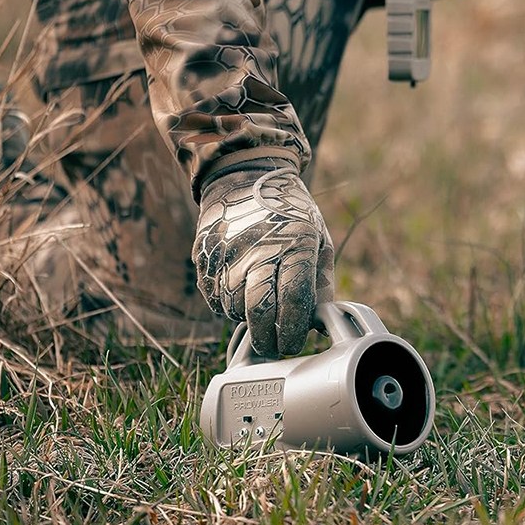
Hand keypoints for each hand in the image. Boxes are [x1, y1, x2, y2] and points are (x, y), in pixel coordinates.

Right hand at [193, 165, 334, 356]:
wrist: (243, 178)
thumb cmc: (290, 214)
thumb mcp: (317, 239)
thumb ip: (319, 283)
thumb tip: (318, 325)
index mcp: (294, 244)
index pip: (292, 299)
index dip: (292, 329)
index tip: (293, 343)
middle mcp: (258, 249)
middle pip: (259, 310)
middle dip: (268, 338)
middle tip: (276, 347)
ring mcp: (227, 254)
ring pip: (235, 308)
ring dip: (249, 320)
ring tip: (261, 312)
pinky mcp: (205, 259)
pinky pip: (216, 299)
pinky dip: (229, 306)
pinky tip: (242, 295)